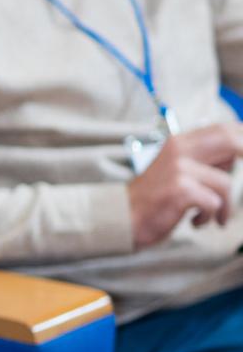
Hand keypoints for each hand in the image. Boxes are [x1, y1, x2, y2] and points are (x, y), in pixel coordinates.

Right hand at [128, 123, 242, 247]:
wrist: (120, 217)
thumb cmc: (153, 199)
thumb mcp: (178, 171)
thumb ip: (205, 161)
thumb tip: (235, 157)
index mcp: (180, 143)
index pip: (223, 129)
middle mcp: (179, 150)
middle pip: (229, 140)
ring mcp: (179, 169)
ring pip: (225, 182)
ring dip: (225, 206)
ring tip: (215, 216)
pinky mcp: (179, 190)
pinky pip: (213, 202)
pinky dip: (210, 216)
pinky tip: (198, 222)